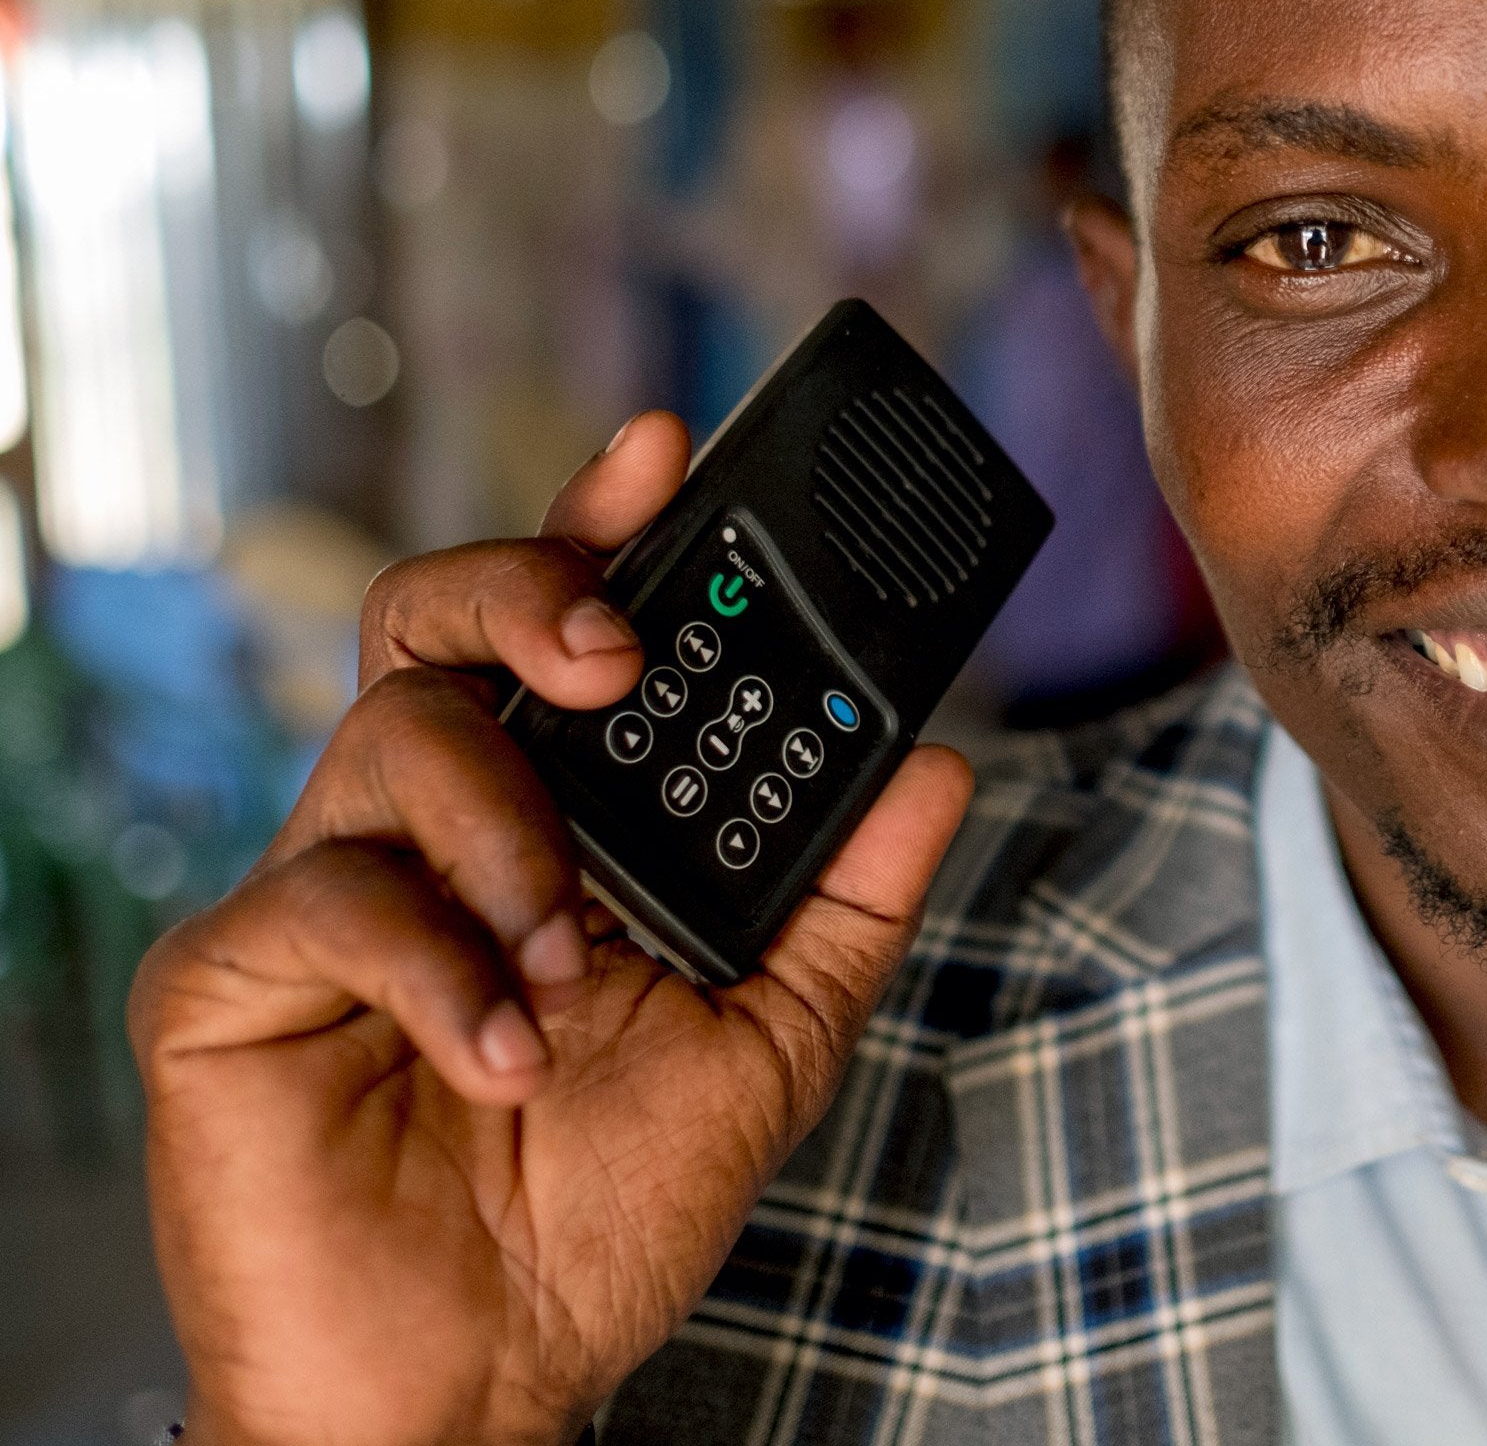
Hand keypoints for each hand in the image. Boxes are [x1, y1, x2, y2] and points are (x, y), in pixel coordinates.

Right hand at [131, 414, 974, 1445]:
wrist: (478, 1382)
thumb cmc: (600, 1210)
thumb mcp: (770, 1042)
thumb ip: (851, 903)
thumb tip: (939, 764)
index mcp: (556, 818)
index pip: (564, 633)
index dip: (600, 528)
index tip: (661, 447)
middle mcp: (438, 825)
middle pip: (436, 619)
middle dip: (529, 590)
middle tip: (611, 651)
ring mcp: (332, 889)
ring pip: (395, 735)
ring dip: (514, 837)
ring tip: (571, 967)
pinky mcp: (234, 978)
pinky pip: (326, 898)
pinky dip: (438, 965)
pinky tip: (503, 1055)